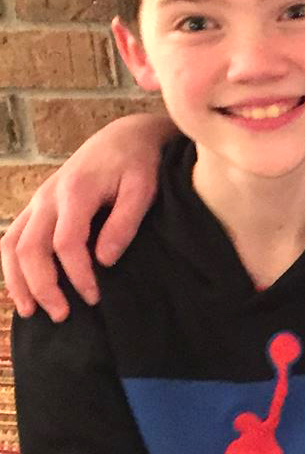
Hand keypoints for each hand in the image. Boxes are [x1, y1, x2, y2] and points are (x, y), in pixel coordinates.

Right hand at [1, 113, 171, 319]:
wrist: (123, 138)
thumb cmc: (138, 165)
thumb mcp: (143, 190)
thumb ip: (124, 224)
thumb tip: (105, 260)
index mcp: (76, 191)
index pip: (66, 242)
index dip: (77, 274)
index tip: (94, 297)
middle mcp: (48, 197)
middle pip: (30, 248)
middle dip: (43, 286)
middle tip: (62, 315)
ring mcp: (38, 201)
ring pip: (11, 244)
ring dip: (17, 280)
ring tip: (31, 311)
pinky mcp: (36, 207)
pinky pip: (11, 238)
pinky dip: (11, 266)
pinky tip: (22, 290)